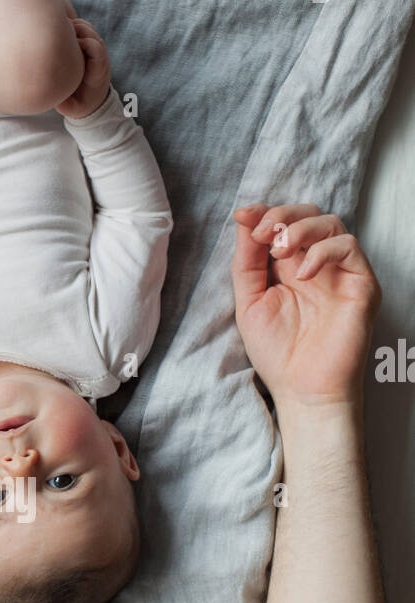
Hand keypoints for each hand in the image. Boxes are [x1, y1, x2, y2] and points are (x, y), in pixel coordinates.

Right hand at [55, 18, 111, 120]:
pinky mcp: (88, 43)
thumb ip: (64, 105)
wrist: (91, 100)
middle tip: (59, 36)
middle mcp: (99, 56)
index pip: (96, 48)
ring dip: (73, 26)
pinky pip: (82, 27)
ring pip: (87, 27)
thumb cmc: (80, 105)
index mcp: (98, 71)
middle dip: (76, 30)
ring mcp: (95, 48)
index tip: (67, 50)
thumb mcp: (73, 109)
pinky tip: (59, 32)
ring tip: (58, 33)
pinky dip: (72, 26)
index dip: (83, 43)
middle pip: (91, 32)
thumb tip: (54, 96)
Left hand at [231, 203, 380, 408]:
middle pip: (308, 214)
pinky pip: (348, 246)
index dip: (263, 212)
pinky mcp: (360, 283)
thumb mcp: (249, 302)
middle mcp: (316, 266)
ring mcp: (339, 273)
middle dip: (281, 214)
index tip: (243, 215)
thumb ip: (246, 263)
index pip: (282, 224)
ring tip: (280, 250)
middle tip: (263, 233)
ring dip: (300, 228)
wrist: (303, 389)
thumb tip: (244, 220)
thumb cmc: (278, 354)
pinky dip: (322, 251)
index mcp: (288, 269)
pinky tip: (303, 274)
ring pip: (331, 222)